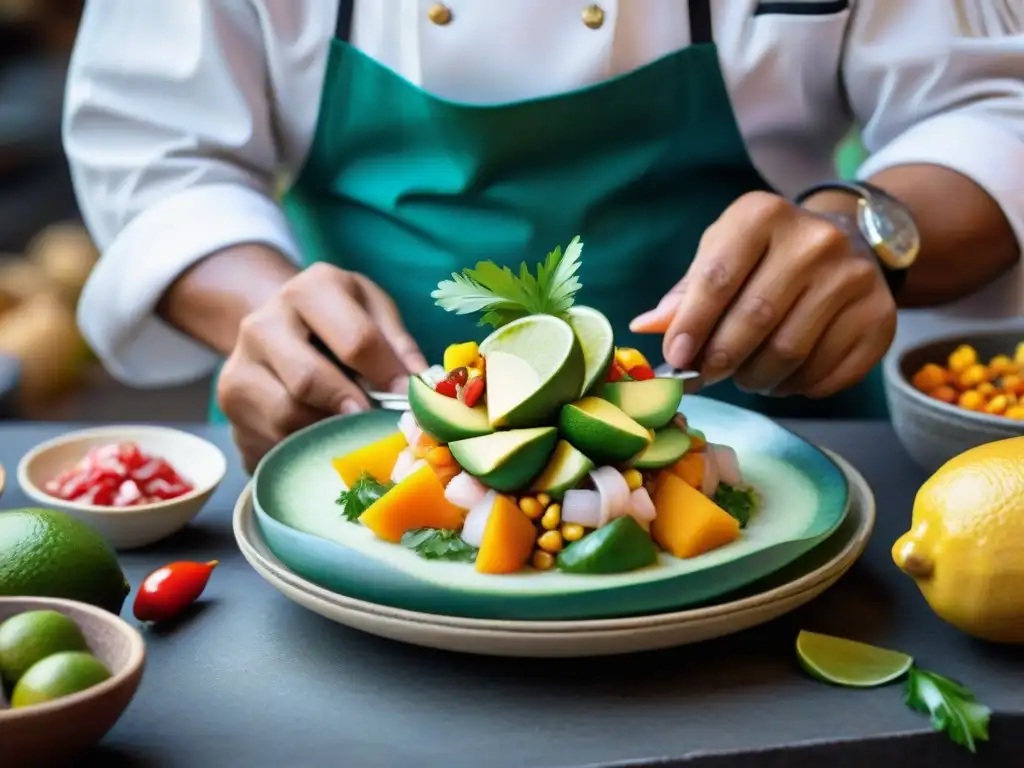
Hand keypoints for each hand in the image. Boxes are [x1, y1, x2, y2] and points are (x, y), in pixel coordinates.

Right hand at [217, 263, 426, 471]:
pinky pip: (271, 436)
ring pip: (287, 414)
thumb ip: (399, 347)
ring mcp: (239, 361)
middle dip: (351, 409)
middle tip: (375, 425)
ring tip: (350, 430)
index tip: (407, 400)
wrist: (279, 326)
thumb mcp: (375, 315)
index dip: (387, 376)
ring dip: (327, 431)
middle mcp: (264, 319)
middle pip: (309, 380)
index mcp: (312, 288)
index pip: (356, 340)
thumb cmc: (340, 322)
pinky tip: (321, 437)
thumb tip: (421, 386)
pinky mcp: (229, 398)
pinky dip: (303, 444)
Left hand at [631, 191, 896, 397]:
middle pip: (755, 319)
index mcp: (763, 216)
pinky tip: (782, 378)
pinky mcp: (880, 318)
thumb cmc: (766, 254)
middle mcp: (815, 241)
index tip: (675, 359)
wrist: (850, 242)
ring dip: (755, 378)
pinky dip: (793, 387)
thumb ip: (686, 293)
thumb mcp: (722, 254)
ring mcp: (854, 279)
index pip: (718, 278)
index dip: (692, 325)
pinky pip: (825, 374)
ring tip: (743, 376)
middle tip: (703, 378)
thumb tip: (645, 327)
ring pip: (789, 353)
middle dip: (720, 359)